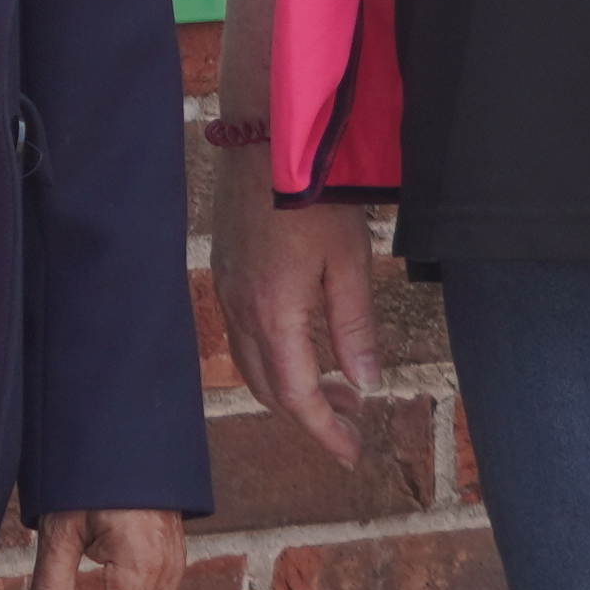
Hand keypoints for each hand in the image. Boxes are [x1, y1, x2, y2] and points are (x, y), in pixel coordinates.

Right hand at [207, 167, 383, 465]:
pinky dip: (271, 356)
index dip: (324, 432)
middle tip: (352, 421)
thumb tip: (366, 385)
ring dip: (290, 386)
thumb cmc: (313, 194)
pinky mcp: (223, 271)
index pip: (296, 396)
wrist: (264, 136)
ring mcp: (225, 290)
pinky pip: (240, 334)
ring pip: (250, 363)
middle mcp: (240, 310)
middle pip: (267, 389)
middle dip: (310, 414)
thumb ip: (355, 328)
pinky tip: (301, 343)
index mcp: (274, 314)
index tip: (351, 453)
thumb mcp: (349, 262)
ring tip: (336, 387)